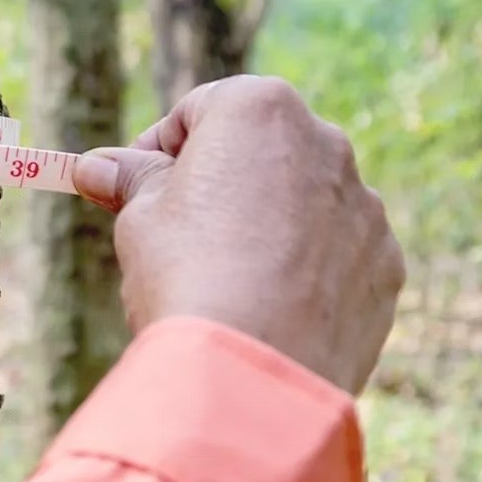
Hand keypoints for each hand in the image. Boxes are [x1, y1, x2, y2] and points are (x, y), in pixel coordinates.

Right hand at [72, 76, 405, 394]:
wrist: (253, 373)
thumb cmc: (187, 273)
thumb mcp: (139, 216)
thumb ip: (131, 180)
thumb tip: (96, 167)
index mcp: (260, 108)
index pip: (198, 111)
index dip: (156, 150)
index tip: (132, 187)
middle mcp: (326, 143)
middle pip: (258, 151)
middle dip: (219, 181)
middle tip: (176, 230)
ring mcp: (365, 207)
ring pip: (302, 202)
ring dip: (266, 223)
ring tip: (224, 279)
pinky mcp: (385, 265)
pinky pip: (336, 253)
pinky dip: (305, 269)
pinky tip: (267, 308)